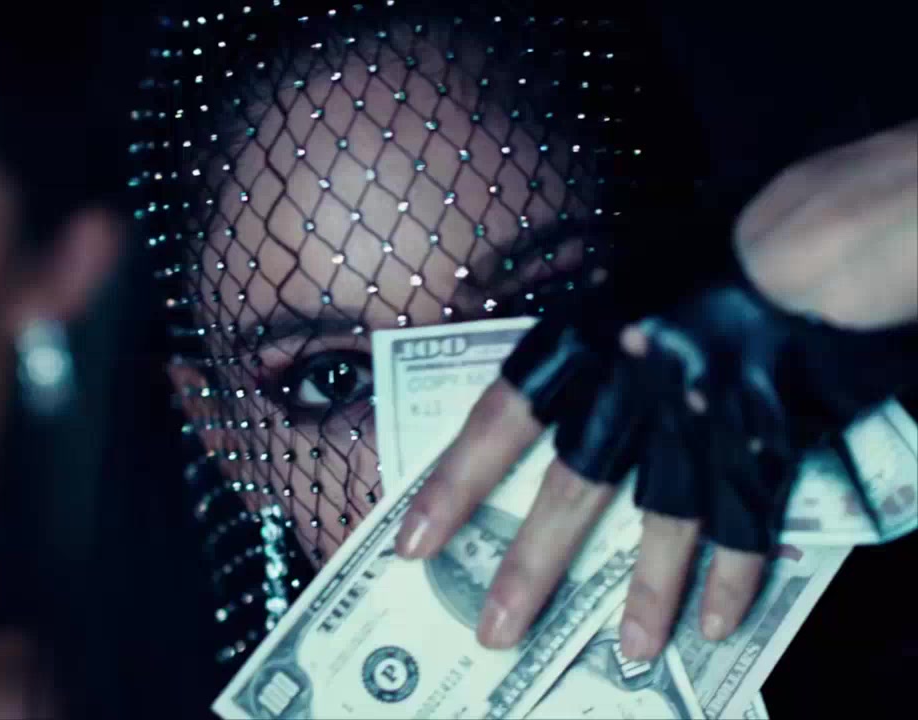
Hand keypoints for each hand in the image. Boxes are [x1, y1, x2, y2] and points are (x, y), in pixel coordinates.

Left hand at [393, 121, 917, 662]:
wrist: (810, 238)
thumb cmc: (700, 251)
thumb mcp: (612, 276)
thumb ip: (572, 340)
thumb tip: (532, 392)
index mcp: (583, 333)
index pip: (498, 419)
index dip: (452, 485)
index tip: (411, 542)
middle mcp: (634, 378)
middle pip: (573, 486)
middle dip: (531, 565)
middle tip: (493, 630)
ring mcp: (705, 410)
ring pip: (665, 517)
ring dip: (647, 592)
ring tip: (626, 653)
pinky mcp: (770, 431)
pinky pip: (752, 517)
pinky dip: (737, 573)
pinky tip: (717, 623)